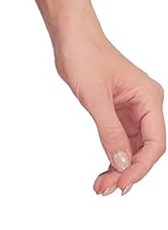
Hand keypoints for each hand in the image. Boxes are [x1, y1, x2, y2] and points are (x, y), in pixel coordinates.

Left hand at [55, 30, 164, 197]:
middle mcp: (145, 105)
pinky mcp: (119, 114)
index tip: (122, 183)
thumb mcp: (95, 99)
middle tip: (106, 189)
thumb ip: (110, 133)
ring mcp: (133, 111)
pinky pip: (121, 143)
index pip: (155, 142)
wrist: (72, 39)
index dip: (141, 167)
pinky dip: (113, 159)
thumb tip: (122, 164)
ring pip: (133, 150)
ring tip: (100, 186)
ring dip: (119, 170)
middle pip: (146, 150)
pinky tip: (102, 174)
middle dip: (128, 172)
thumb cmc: (86, 57)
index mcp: (149, 98)